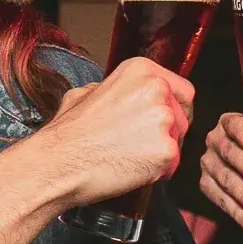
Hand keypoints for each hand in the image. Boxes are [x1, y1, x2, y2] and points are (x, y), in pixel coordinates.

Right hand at [32, 57, 193, 207]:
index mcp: (142, 71)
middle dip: (170, 133)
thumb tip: (123, 94)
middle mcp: (158, 90)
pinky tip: (134, 171)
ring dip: (162, 152)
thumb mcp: (86, 93)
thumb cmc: (68, 132)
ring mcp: (164, 120)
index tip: (167, 122)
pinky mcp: (167, 150)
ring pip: (178, 140)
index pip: (182, 90)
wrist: (59, 162)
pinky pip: (173, 164)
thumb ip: (115, 90)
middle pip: (183, 116)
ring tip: (132, 159)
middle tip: (144, 146)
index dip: (176, 109)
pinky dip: (158, 172)